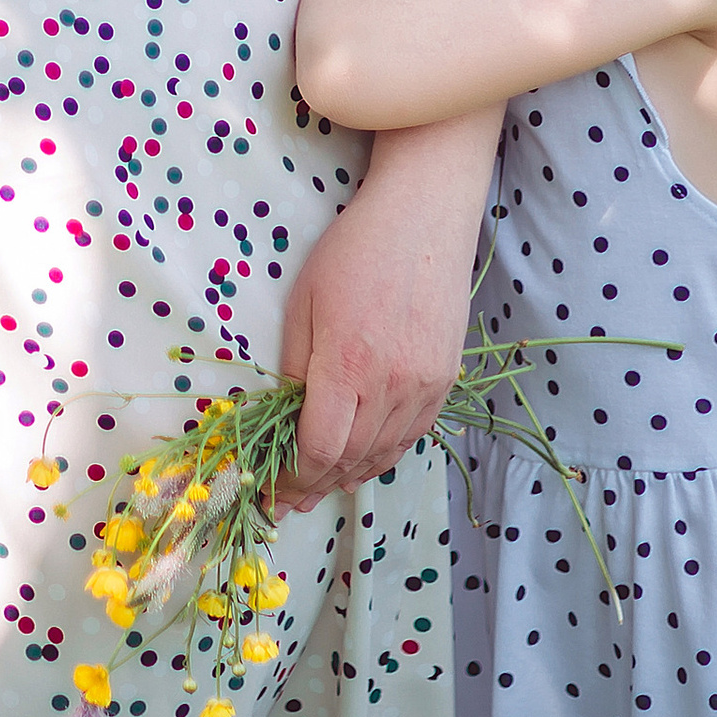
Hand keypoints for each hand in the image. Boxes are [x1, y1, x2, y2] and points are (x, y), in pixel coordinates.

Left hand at [274, 130, 476, 504]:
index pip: (318, 449)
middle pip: (349, 460)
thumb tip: (285, 418)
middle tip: (289, 499)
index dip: (292, 477)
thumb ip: (294, 366)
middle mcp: (391, 385)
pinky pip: (412, 437)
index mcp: (348, 365)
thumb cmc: (354, 250)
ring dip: (348, 475)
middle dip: (315, 484)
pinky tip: (362, 461)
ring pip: (382, 455)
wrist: (424, 218)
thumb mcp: (304, 301)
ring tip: (320, 486)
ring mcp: (424, 386)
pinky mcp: (444, 381)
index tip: (272, 490)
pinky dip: (383, 456)